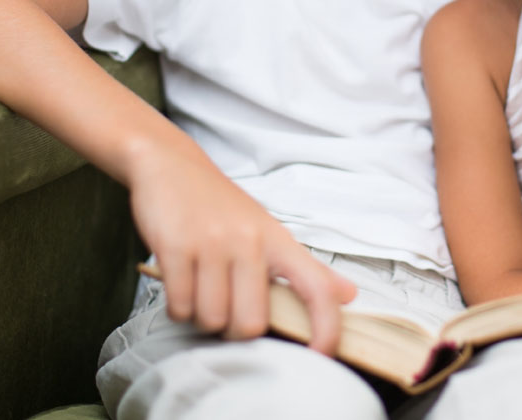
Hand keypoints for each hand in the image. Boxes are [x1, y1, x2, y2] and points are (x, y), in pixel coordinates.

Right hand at [127, 142, 355, 352]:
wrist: (173, 165)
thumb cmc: (222, 207)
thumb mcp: (268, 230)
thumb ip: (305, 269)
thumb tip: (349, 295)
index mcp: (278, 241)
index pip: (316, 288)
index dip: (326, 328)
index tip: (321, 356)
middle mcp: (250, 241)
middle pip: (250, 323)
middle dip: (234, 331)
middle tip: (226, 309)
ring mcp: (213, 244)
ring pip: (211, 320)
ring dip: (202, 317)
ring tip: (200, 289)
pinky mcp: (177, 247)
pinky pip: (179, 306)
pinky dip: (178, 306)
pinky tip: (181, 284)